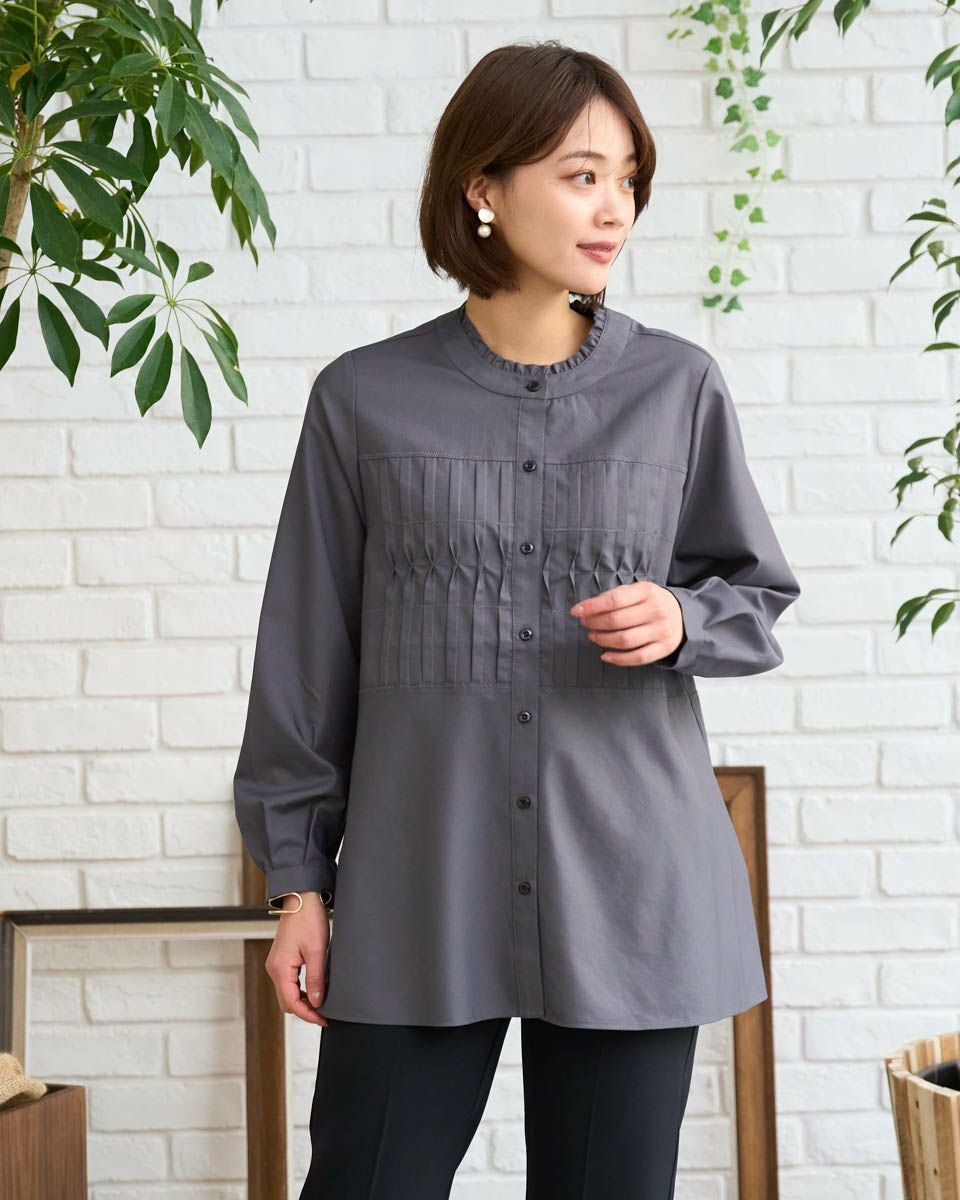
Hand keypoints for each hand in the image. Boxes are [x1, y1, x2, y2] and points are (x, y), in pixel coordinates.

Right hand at [264, 891, 331, 1025]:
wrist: (301, 898)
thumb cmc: (308, 919)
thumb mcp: (317, 950)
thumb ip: (316, 978)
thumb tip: (317, 1002)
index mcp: (280, 968)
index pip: (291, 1003)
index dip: (308, 1014)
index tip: (324, 1019)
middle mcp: (274, 968)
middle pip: (286, 1002)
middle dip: (305, 1010)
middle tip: (325, 1014)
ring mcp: (276, 964)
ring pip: (287, 993)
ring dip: (303, 1001)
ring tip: (322, 1003)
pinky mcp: (281, 960)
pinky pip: (288, 983)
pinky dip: (300, 991)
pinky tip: (314, 990)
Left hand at [570, 581, 685, 666]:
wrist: (682, 616)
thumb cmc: (650, 602)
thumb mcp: (637, 591)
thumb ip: (615, 596)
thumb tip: (587, 608)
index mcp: (647, 591)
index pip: (614, 600)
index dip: (592, 607)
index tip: (576, 611)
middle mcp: (656, 610)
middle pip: (617, 621)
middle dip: (595, 623)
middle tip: (585, 623)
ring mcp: (661, 631)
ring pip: (625, 640)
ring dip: (602, 640)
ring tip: (592, 636)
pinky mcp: (663, 648)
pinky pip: (637, 657)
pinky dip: (618, 659)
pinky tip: (605, 656)